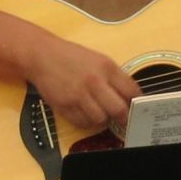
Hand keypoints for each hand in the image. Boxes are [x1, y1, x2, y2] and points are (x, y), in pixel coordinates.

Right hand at [26, 36, 141, 129]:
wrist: (43, 56)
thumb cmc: (72, 57)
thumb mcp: (99, 60)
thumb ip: (115, 77)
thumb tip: (131, 96)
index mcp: (107, 67)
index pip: (131, 91)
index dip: (137, 102)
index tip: (137, 107)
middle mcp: (94, 82)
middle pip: (118, 109)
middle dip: (124, 117)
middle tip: (125, 120)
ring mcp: (78, 95)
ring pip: (101, 120)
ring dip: (104, 120)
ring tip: (102, 113)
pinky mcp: (64, 106)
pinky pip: (83, 123)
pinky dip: (88, 122)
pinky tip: (87, 114)